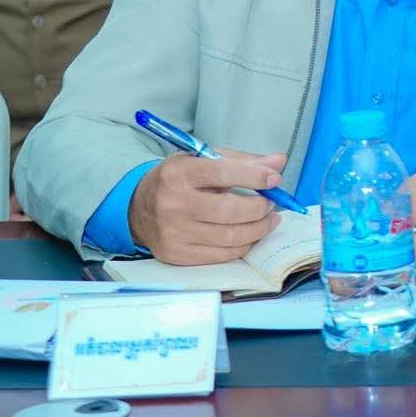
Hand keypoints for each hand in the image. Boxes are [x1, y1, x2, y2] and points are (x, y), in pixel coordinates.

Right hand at [128, 149, 286, 264]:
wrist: (138, 207)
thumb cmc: (178, 180)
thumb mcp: (202, 160)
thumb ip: (242, 161)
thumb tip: (278, 162)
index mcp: (179, 174)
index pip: (223, 173)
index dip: (255, 176)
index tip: (274, 179)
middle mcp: (173, 204)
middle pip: (229, 211)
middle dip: (259, 208)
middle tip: (271, 203)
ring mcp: (173, 232)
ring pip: (229, 237)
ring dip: (258, 229)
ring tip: (268, 219)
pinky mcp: (176, 254)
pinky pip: (220, 255)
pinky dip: (243, 246)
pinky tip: (251, 235)